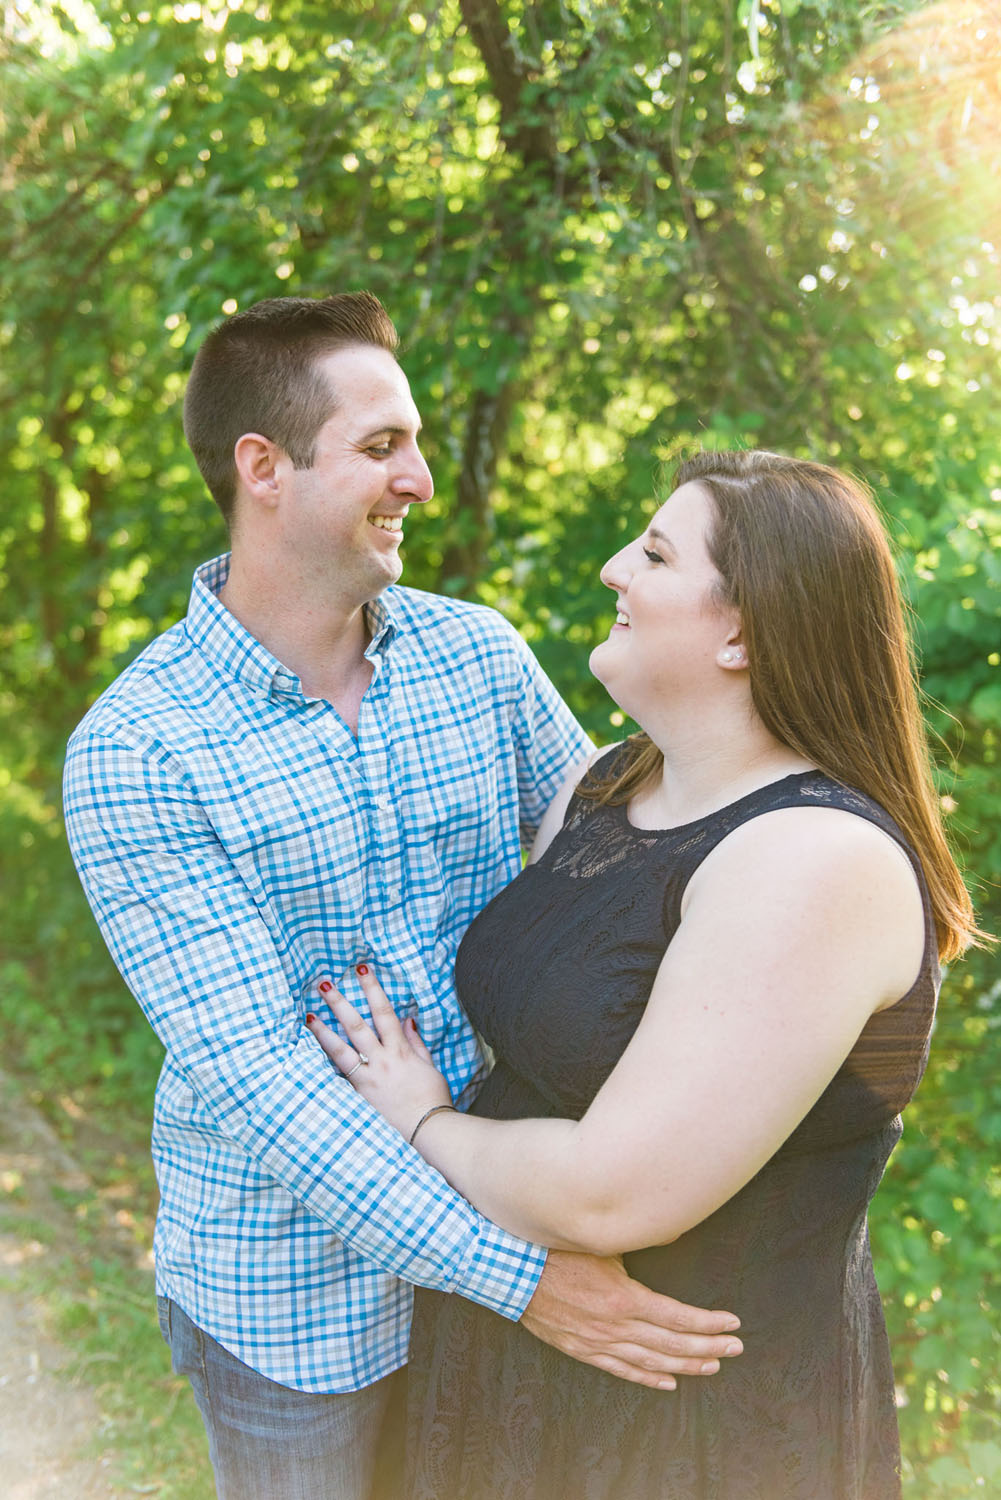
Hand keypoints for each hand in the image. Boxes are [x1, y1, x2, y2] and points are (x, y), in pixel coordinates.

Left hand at [306, 965, 451, 1138]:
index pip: (384, 1012)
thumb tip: (408, 1020)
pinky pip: (338, 1079)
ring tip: (308, 1016)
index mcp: (400, 1051)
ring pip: (340, 1052)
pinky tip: (308, 1058)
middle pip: (356, 1026)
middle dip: (340, 1003)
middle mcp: (381, 1062)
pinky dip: (325, 1068)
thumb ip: (416, 1043)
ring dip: (323, 1032)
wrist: (428, 1131)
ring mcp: (367, 1081)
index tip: (361, 968)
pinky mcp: (359, 1098)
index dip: (372, 988)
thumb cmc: (432, 1099)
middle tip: (323, 984)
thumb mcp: (429, 1066)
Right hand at [521, 1251, 742, 1389]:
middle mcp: (615, 1327)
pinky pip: (621, 1370)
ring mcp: (598, 1343)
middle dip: (708, 1347)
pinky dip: (647, 1378)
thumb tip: (666, 1232)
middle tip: (735, 1348)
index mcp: (623, 1299)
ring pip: (651, 1362)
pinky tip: (668, 1382)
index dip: (708, 1323)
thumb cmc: (555, 1249)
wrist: (511, 1270)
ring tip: (712, 1366)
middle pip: (671, 1344)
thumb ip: (634, 1248)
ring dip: (685, 1365)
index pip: (677, 1317)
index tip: (732, 1323)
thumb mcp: (601, 1242)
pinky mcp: (582, 1349)